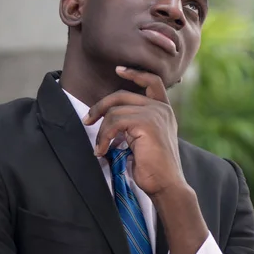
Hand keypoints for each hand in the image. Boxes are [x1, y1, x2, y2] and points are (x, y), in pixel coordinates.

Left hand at [82, 66, 184, 196]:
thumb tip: (110, 119)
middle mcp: (161, 109)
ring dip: (101, 131)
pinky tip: (102, 151)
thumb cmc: (154, 168)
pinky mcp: (146, 123)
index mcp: (164, 110)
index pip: (152, 81)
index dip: (135, 73)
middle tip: (87, 120)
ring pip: (115, 110)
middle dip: (100, 106)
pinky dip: (103, 137)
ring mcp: (155, 114)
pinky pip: (115, 122)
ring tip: (99, 149)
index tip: (118, 69)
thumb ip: (135, 124)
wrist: (166, 184)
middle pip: (123, 95)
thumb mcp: (145, 139)